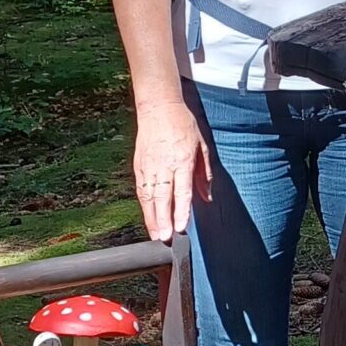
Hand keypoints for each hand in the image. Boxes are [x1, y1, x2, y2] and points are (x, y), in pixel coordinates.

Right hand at [133, 96, 209, 243]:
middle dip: (163, 220)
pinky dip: (144, 205)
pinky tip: (147, 216)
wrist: (158, 107)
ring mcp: (149, 165)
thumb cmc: (182, 124)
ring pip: (148, 197)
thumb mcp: (201, 146)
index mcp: (182, 160)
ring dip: (151, 217)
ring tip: (155, 234)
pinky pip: (141, 189)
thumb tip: (207, 197)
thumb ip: (204, 174)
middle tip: (164, 239)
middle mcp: (164, 165)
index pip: (182, 191)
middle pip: (162, 198)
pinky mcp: (138, 164)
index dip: (181, 211)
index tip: (181, 227)